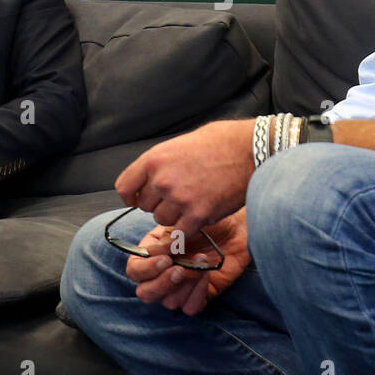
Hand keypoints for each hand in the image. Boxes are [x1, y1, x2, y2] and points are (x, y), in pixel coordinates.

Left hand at [115, 119, 253, 237]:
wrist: (250, 150)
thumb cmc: (220, 142)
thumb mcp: (180, 143)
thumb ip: (162, 163)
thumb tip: (150, 178)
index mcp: (154, 159)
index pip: (124, 187)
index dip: (132, 195)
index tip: (139, 198)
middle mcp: (162, 180)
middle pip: (145, 206)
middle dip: (158, 203)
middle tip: (177, 196)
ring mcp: (179, 199)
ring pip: (163, 220)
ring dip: (174, 216)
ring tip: (192, 202)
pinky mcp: (198, 215)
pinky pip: (180, 232)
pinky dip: (187, 229)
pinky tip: (198, 218)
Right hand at [125, 208, 249, 316]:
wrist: (236, 228)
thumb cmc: (208, 222)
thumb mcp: (184, 223)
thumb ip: (167, 239)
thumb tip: (152, 253)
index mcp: (153, 254)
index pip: (135, 270)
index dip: (145, 269)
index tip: (165, 260)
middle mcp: (162, 273)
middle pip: (146, 293)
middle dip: (161, 284)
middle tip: (179, 270)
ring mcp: (180, 286)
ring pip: (169, 302)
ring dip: (185, 284)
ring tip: (201, 262)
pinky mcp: (198, 295)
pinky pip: (189, 308)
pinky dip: (197, 294)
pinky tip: (206, 274)